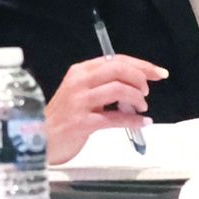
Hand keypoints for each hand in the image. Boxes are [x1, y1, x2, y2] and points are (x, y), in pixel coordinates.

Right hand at [43, 55, 165, 163]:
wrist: (39, 139)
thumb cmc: (63, 117)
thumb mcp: (79, 92)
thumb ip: (102, 85)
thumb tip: (135, 84)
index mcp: (80, 71)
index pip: (115, 60)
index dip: (141, 65)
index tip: (159, 73)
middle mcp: (79, 82)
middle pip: (118, 69)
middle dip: (140, 78)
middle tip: (148, 92)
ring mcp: (80, 102)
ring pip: (119, 90)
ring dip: (137, 98)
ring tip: (141, 108)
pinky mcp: (82, 122)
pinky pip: (115, 118)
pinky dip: (134, 120)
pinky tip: (143, 123)